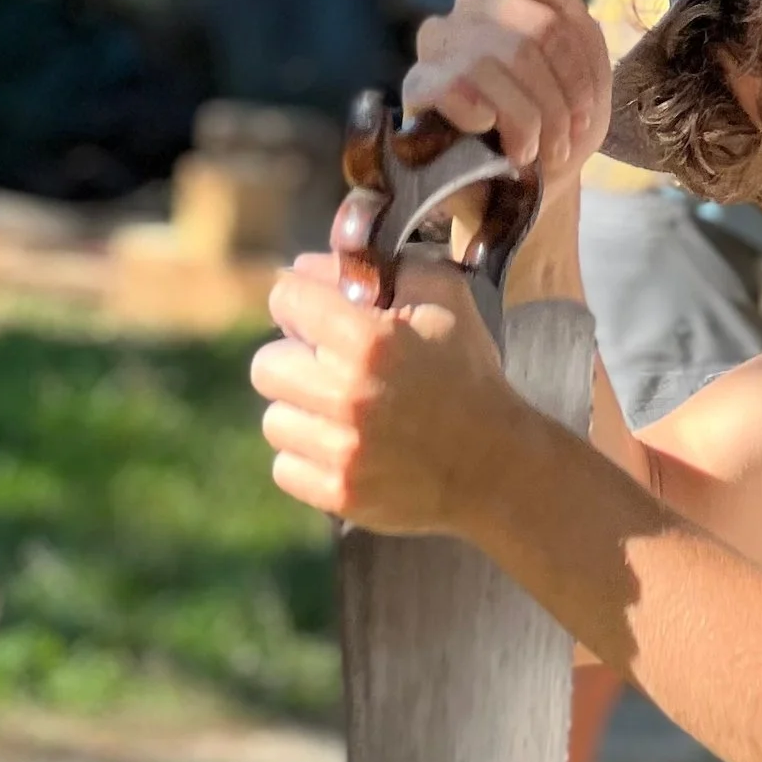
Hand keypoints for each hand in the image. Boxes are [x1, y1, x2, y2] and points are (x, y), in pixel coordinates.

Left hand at [252, 253, 524, 534]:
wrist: (496, 465)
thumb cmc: (466, 373)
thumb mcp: (443, 296)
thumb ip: (378, 267)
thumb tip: (307, 268)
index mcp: (369, 340)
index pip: (285, 300)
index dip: (301, 305)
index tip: (318, 320)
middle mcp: (348, 395)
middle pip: (266, 365)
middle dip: (297, 363)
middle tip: (332, 372)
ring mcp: (342, 450)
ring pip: (274, 421)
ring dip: (302, 415)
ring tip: (343, 416)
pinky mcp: (338, 494)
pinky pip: (285, 468)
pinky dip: (308, 460)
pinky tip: (346, 450)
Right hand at [404, 0, 608, 197]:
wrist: (530, 189)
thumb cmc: (557, 122)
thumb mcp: (583, 58)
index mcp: (505, 1)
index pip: (552, 18)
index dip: (576, 76)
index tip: (584, 115)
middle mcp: (466, 15)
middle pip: (528, 41)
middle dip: (555, 103)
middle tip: (560, 142)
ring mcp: (437, 49)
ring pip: (493, 62)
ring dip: (526, 120)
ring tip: (530, 151)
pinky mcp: (417, 88)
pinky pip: (451, 84)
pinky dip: (482, 116)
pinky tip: (486, 132)